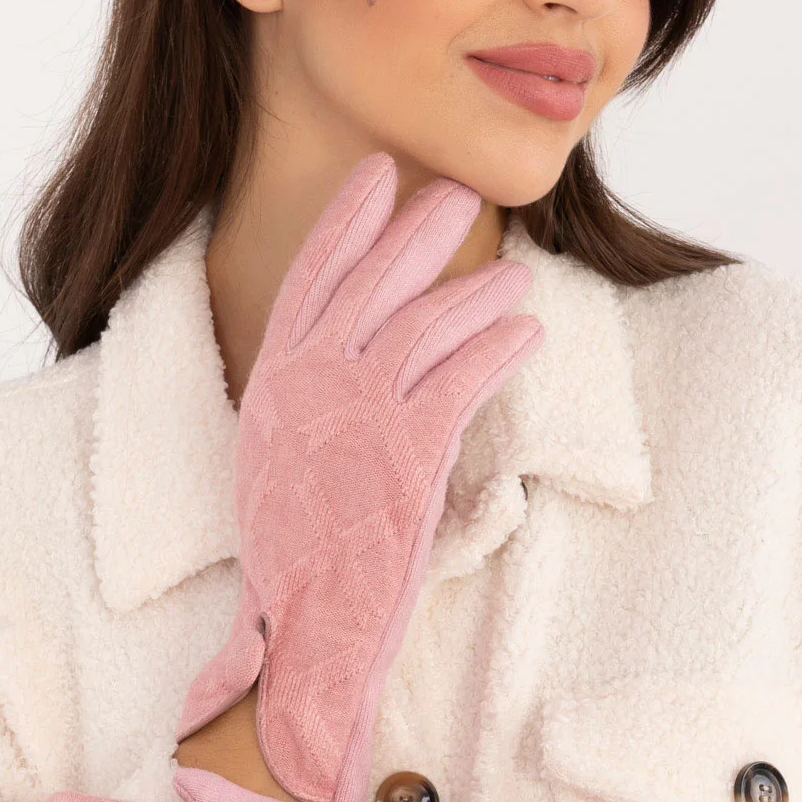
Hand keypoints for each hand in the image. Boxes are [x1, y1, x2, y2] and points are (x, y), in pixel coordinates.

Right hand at [176, 152, 543, 801]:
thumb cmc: (295, 556)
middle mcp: (311, 384)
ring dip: (477, 294)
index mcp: (274, 383)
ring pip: (427, 325)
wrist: (302, 624)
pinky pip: (463, 379)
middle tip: (459, 196)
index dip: (348, 221)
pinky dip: (498, 349)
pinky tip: (526, 335)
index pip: (311, 277)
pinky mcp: (408, 451)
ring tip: (516, 277)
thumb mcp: (276, 460)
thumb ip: (304, 401)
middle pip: (374, 282)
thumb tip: (336, 358)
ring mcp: (359, 414)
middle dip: (420, 231)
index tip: (377, 177)